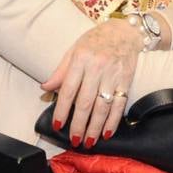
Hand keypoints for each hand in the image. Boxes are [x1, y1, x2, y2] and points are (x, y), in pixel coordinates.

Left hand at [42, 19, 142, 147]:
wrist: (125, 31)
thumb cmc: (96, 40)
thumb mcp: (74, 50)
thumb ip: (61, 71)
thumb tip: (45, 88)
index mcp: (81, 59)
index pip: (69, 89)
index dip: (62, 109)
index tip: (58, 125)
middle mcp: (97, 67)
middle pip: (86, 102)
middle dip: (79, 124)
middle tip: (74, 140)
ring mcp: (113, 74)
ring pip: (103, 106)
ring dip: (95, 127)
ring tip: (88, 141)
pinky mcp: (126, 79)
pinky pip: (120, 104)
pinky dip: (113, 120)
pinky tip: (107, 133)